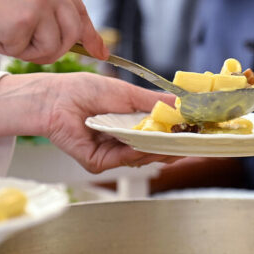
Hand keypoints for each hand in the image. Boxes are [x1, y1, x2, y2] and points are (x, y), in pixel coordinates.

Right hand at [0, 0, 108, 62]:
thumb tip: (65, 32)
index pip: (80, 10)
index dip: (90, 35)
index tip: (101, 52)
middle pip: (72, 34)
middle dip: (54, 50)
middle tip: (29, 50)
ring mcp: (40, 1)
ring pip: (52, 47)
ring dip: (27, 51)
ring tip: (1, 36)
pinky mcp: (24, 19)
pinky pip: (23, 51)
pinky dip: (4, 48)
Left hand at [0, 73, 180, 172]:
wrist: (57, 97)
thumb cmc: (86, 90)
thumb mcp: (128, 93)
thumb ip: (155, 102)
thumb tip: (182, 106)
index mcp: (131, 125)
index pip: (160, 136)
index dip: (177, 136)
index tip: (196, 134)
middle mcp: (123, 141)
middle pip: (154, 151)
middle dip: (172, 147)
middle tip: (190, 141)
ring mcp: (111, 154)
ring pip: (141, 158)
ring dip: (156, 148)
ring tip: (169, 138)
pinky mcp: (98, 162)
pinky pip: (122, 160)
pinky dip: (134, 151)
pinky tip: (142, 142)